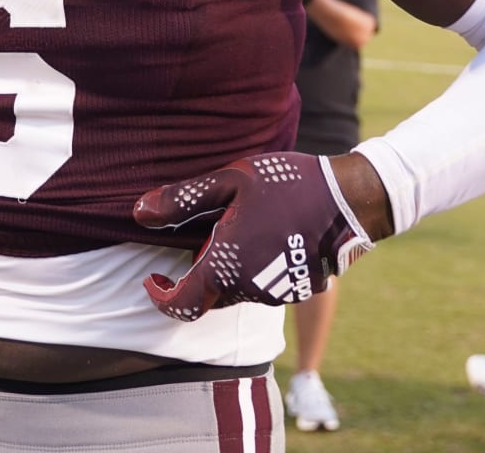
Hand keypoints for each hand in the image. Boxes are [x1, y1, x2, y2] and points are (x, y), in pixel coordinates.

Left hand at [133, 152, 372, 321]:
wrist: (346, 200)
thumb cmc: (283, 185)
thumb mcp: (228, 182)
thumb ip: (182, 200)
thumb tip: (138, 212)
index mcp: (224, 266)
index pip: (180, 304)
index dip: (160, 296)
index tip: (152, 278)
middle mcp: (247, 289)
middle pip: (207, 297)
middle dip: (195, 274)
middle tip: (200, 235)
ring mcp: (274, 293)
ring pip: (235, 290)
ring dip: (225, 268)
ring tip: (235, 226)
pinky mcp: (296, 289)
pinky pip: (261, 285)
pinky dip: (251, 268)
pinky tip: (262, 233)